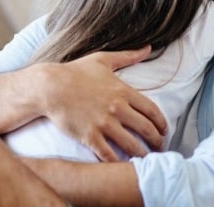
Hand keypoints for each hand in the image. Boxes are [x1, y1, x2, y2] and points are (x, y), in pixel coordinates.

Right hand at [37, 46, 166, 160]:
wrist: (49, 87)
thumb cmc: (74, 72)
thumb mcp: (103, 60)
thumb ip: (127, 56)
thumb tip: (148, 47)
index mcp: (123, 91)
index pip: (152, 110)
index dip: (161, 123)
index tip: (164, 131)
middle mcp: (117, 108)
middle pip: (146, 129)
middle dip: (156, 141)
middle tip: (159, 148)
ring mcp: (103, 123)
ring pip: (130, 145)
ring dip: (141, 154)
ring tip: (145, 159)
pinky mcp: (89, 136)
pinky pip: (108, 154)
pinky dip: (118, 162)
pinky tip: (122, 166)